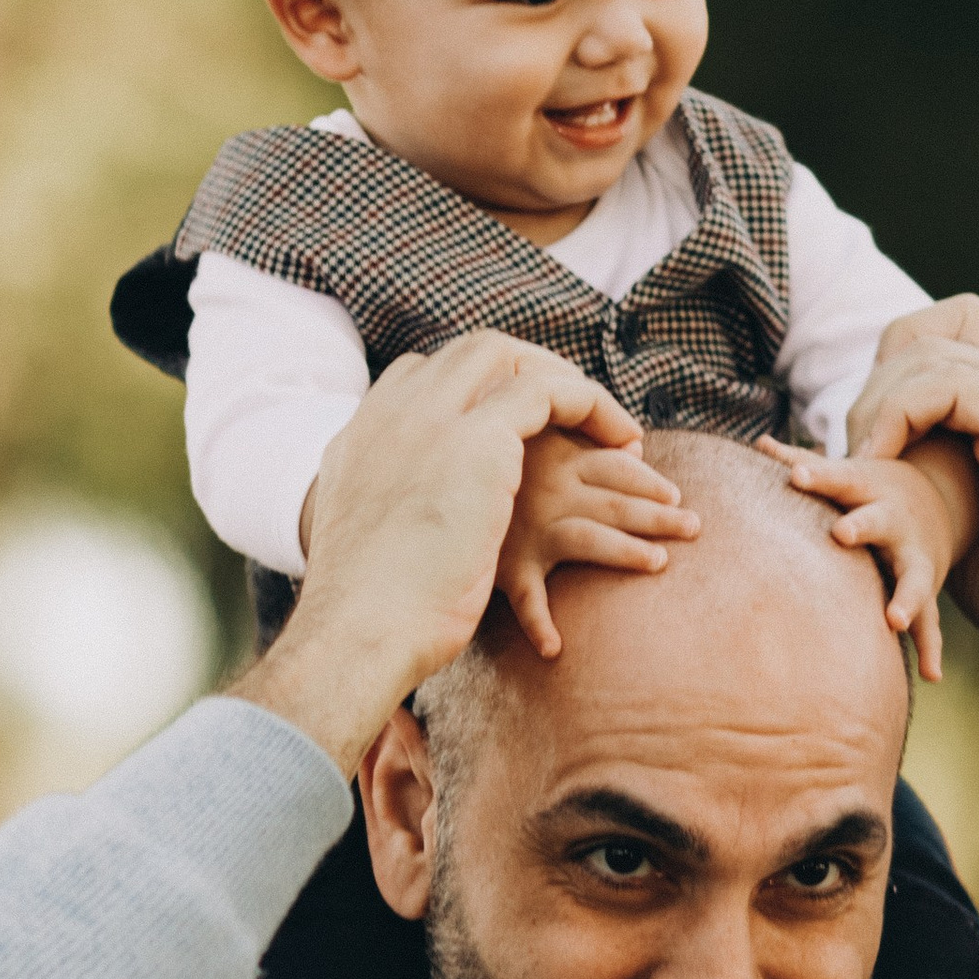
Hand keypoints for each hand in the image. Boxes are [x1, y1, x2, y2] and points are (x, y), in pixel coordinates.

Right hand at [236, 335, 639, 770]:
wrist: (359, 627)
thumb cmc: (359, 609)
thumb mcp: (354, 537)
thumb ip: (380, 506)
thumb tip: (404, 519)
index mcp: (362, 432)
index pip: (423, 374)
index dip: (479, 389)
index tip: (512, 416)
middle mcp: (397, 411)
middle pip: (477, 352)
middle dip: (535, 370)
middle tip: (572, 406)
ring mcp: (434, 420)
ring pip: (525, 370)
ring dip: (579, 391)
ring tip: (615, 428)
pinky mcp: (480, 443)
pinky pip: (554, 394)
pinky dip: (594, 406)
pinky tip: (624, 441)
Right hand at [498, 429, 699, 657]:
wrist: (433, 480)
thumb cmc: (497, 456)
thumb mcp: (540, 436)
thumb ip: (588, 440)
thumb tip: (637, 447)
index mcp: (558, 458)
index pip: (616, 468)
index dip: (649, 482)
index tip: (676, 495)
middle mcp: (547, 492)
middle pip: (614, 501)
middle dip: (658, 514)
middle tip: (693, 527)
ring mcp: (526, 529)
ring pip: (587, 537)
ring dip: (625, 549)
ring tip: (659, 562)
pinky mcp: (504, 563)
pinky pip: (525, 597)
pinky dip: (537, 624)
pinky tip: (555, 649)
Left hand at [762, 441, 970, 681]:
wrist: (936, 501)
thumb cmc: (870, 490)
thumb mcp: (846, 472)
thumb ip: (803, 462)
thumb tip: (759, 442)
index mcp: (868, 491)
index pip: (839, 480)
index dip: (817, 477)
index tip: (794, 475)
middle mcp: (894, 522)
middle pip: (878, 522)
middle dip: (863, 527)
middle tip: (842, 533)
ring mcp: (914, 557)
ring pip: (914, 578)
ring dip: (906, 598)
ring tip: (894, 620)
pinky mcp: (926, 588)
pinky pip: (931, 621)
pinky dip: (931, 647)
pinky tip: (930, 675)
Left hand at [829, 301, 978, 786]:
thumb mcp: (976, 526)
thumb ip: (944, 482)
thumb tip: (882, 472)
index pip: (958, 328)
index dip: (898, 363)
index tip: (873, 433)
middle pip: (935, 336)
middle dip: (878, 388)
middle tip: (855, 454)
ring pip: (933, 357)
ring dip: (880, 405)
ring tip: (863, 463)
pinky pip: (947, 387)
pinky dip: (899, 415)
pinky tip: (880, 463)